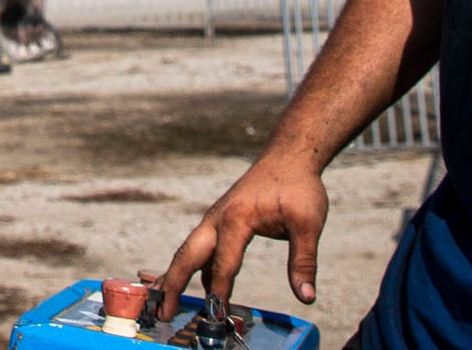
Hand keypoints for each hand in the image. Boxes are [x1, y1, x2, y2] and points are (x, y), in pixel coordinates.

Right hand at [159, 148, 329, 312]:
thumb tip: (306, 297)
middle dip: (173, 283)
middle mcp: (218, 218)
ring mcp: (216, 218)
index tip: (216, 314)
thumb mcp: (308, 224)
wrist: (289, 156)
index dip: (220, 292)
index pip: (224, 264)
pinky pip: (201, 247)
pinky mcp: (221, 220)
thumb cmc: (298, 187)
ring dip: (176, 275)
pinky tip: (200, 285)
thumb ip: (303, 261)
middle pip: (188, 255)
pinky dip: (193, 266)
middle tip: (163, 311)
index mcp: (237, 219)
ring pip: (190, 250)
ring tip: (164, 302)